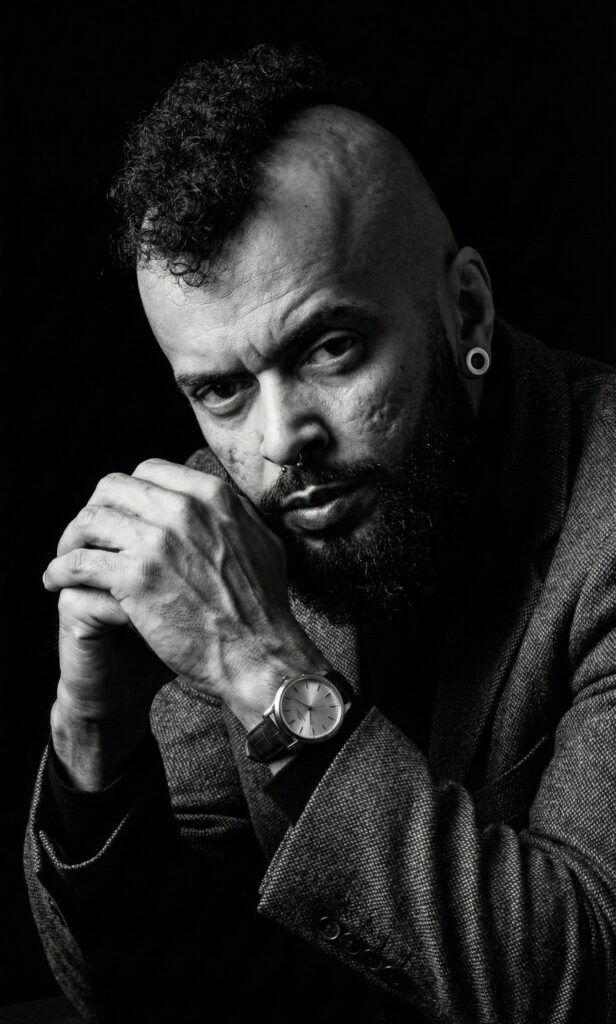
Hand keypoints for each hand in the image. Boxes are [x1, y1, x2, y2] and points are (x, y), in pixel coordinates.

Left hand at [44, 458, 328, 735]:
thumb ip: (235, 516)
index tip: (120, 514)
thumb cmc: (264, 607)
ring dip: (70, 538)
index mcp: (212, 495)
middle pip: (113, 488)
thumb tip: (224, 502)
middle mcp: (182, 509)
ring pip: (90, 520)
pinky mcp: (134, 578)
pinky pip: (78, 562)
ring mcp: (156, 542)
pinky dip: (59, 570)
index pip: (149, 470)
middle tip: (86, 534)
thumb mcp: (262, 543)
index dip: (128, 492)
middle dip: (94, 509)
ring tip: (64, 557)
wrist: (257, 654)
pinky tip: (55, 582)